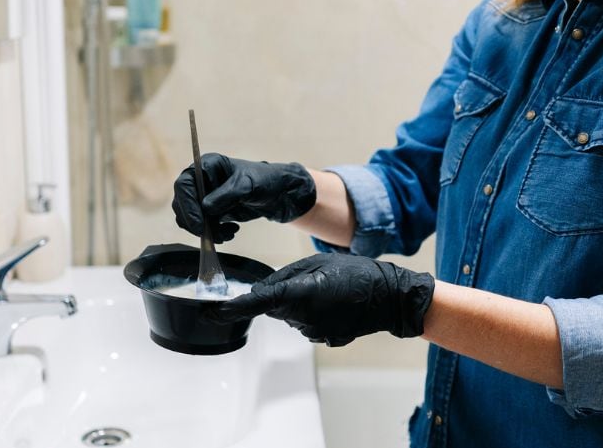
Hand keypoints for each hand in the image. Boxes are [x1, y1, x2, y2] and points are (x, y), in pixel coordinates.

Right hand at [171, 153, 315, 242]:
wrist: (277, 194)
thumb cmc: (264, 181)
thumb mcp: (247, 186)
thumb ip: (227, 195)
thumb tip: (206, 208)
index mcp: (206, 166)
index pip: (184, 185)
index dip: (187, 205)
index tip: (199, 223)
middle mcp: (201, 180)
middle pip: (182, 204)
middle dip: (196, 222)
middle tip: (212, 234)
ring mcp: (204, 197)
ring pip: (190, 219)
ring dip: (206, 231)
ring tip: (227, 234)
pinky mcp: (210, 212)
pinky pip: (202, 227)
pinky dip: (213, 234)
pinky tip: (231, 232)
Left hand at [209, 253, 434, 345]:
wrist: (391, 298)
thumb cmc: (357, 273)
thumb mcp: (317, 262)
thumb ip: (284, 276)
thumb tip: (260, 290)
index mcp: (301, 293)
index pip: (257, 304)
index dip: (231, 310)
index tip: (211, 314)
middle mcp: (304, 317)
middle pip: (274, 307)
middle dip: (279, 295)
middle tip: (308, 280)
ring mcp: (314, 332)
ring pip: (290, 316)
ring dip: (297, 304)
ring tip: (327, 290)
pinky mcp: (324, 339)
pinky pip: (306, 324)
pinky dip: (312, 314)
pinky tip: (333, 304)